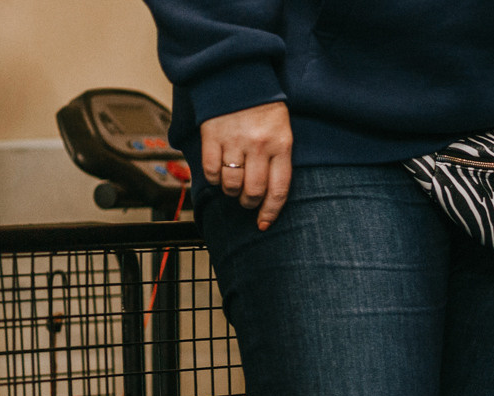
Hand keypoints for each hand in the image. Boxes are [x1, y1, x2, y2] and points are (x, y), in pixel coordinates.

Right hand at [200, 101, 293, 229]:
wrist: (239, 74)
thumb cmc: (263, 107)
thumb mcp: (282, 132)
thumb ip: (279, 160)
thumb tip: (269, 195)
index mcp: (281, 146)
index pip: (279, 190)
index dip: (270, 211)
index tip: (264, 223)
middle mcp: (259, 145)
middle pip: (253, 191)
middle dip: (249, 202)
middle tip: (246, 200)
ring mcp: (235, 140)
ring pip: (231, 183)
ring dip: (230, 191)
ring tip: (232, 186)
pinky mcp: (212, 134)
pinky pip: (211, 169)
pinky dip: (213, 178)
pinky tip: (217, 173)